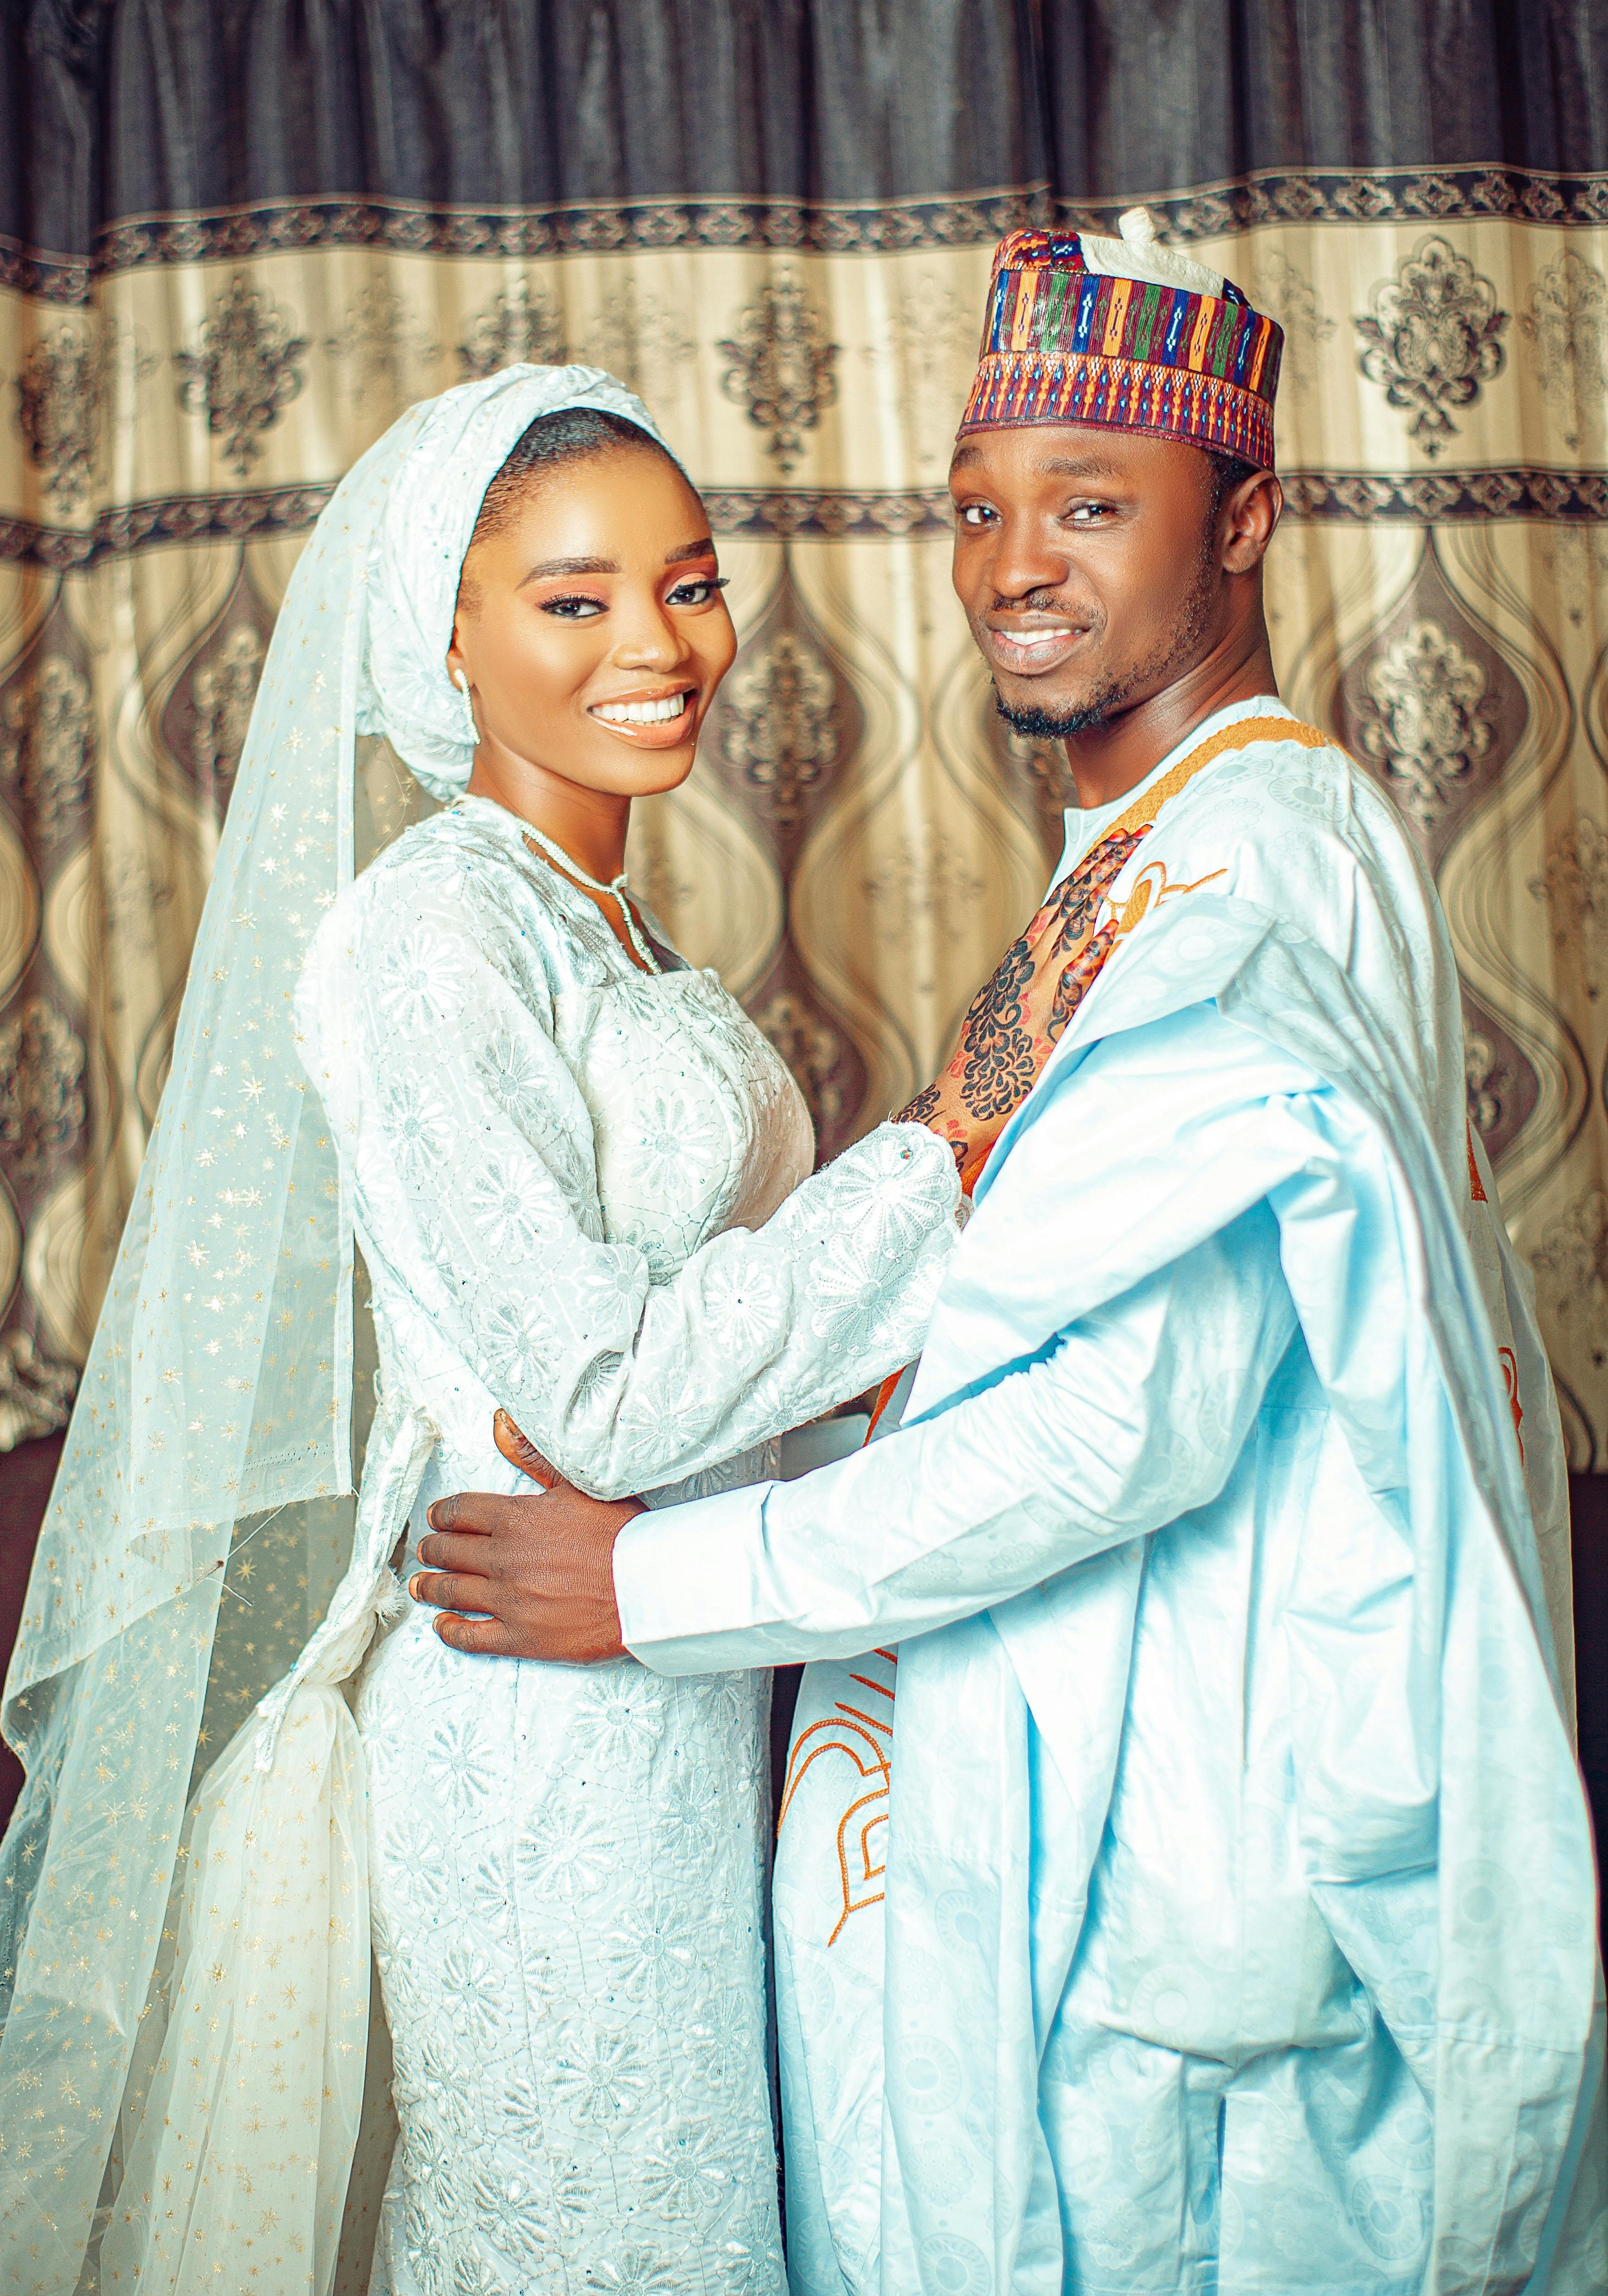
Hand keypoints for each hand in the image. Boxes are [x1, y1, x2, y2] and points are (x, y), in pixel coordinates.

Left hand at [408, 1410, 644, 1660]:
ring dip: (431, 1586)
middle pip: (450, 1551)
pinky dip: (450, 1629)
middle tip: (427, 1550)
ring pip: (453, 1591)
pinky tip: (443, 1624)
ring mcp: (509, 1600)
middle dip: (433, 1548)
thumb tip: (499, 1424)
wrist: (649, 1586)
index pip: (459, 1511)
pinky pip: (471, 1636)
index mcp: (515, 1518)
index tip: (437, 1517)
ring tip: (421, 1584)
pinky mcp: (521, 1637)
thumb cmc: (621, 1533)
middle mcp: (504, 1558)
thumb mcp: (578, 1484)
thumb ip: (533, 1456)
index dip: (442, 1514)